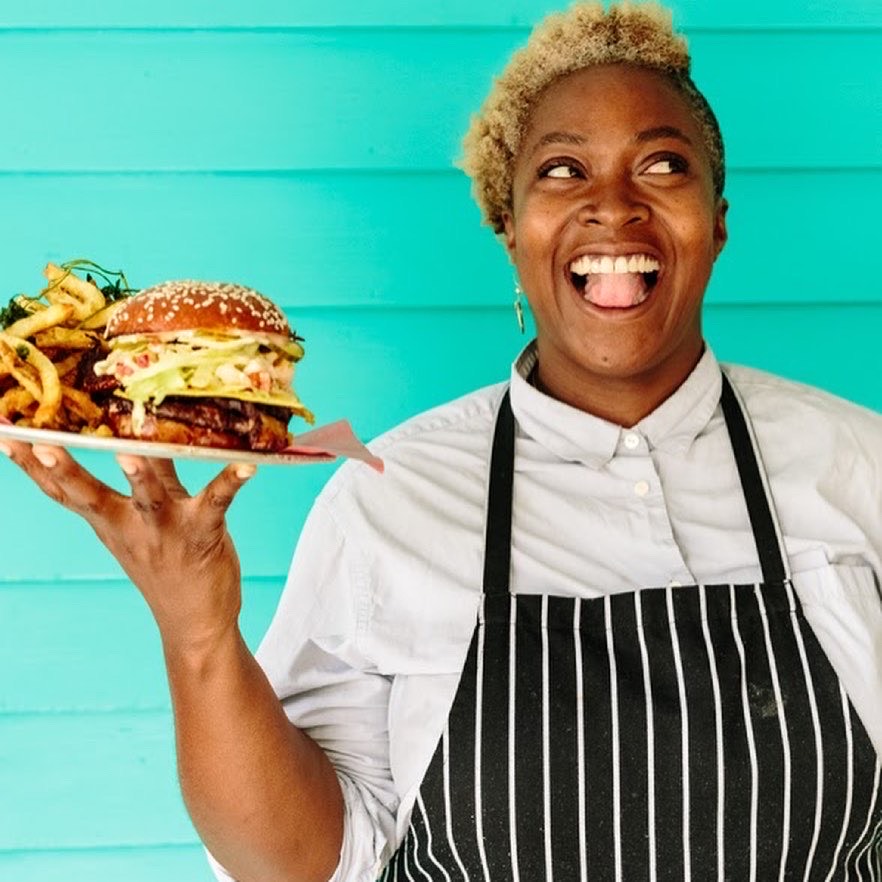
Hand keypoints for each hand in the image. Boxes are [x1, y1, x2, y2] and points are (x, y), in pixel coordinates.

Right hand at [0, 439, 254, 652]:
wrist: (195, 623)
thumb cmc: (169, 562)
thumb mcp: (145, 520)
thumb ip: (147, 475)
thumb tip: (138, 434)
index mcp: (109, 520)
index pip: (62, 491)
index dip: (32, 465)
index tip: (7, 435)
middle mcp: (130, 525)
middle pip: (89, 496)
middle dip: (63, 471)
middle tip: (42, 444)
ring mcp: (165, 531)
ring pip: (148, 498)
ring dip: (138, 475)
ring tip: (127, 452)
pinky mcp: (203, 533)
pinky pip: (217, 503)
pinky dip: (232, 482)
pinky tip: (248, 466)